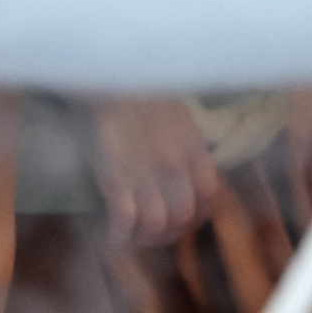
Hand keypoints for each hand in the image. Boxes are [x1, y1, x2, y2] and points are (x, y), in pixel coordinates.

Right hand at [92, 98, 219, 246]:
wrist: (102, 73)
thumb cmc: (133, 86)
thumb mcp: (173, 112)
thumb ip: (183, 142)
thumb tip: (182, 170)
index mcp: (192, 146)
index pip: (208, 195)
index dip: (197, 215)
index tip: (183, 220)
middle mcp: (175, 164)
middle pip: (183, 216)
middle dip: (170, 233)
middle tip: (154, 234)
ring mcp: (146, 172)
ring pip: (157, 224)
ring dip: (145, 239)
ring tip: (132, 237)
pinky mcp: (115, 177)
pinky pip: (125, 220)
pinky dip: (120, 235)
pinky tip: (113, 235)